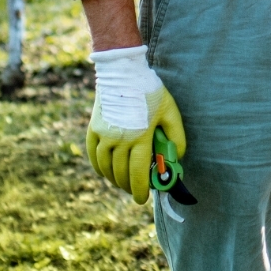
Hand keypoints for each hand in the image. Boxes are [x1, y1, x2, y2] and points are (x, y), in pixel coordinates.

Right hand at [86, 47, 186, 205]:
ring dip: (114, 179)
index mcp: (139, 136)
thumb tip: (177, 157)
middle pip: (121, 173)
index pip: (138, 173)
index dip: (140, 190)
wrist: (122, 71)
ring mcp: (104, 135)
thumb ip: (176, 136)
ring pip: (106, 168)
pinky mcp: (94, 129)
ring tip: (123, 182)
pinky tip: (106, 171)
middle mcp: (119, 139)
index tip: (142, 199)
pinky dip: (99, 168)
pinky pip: (93, 156)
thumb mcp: (170, 111)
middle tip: (136, 190)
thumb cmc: (149, 91)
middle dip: (130, 186)